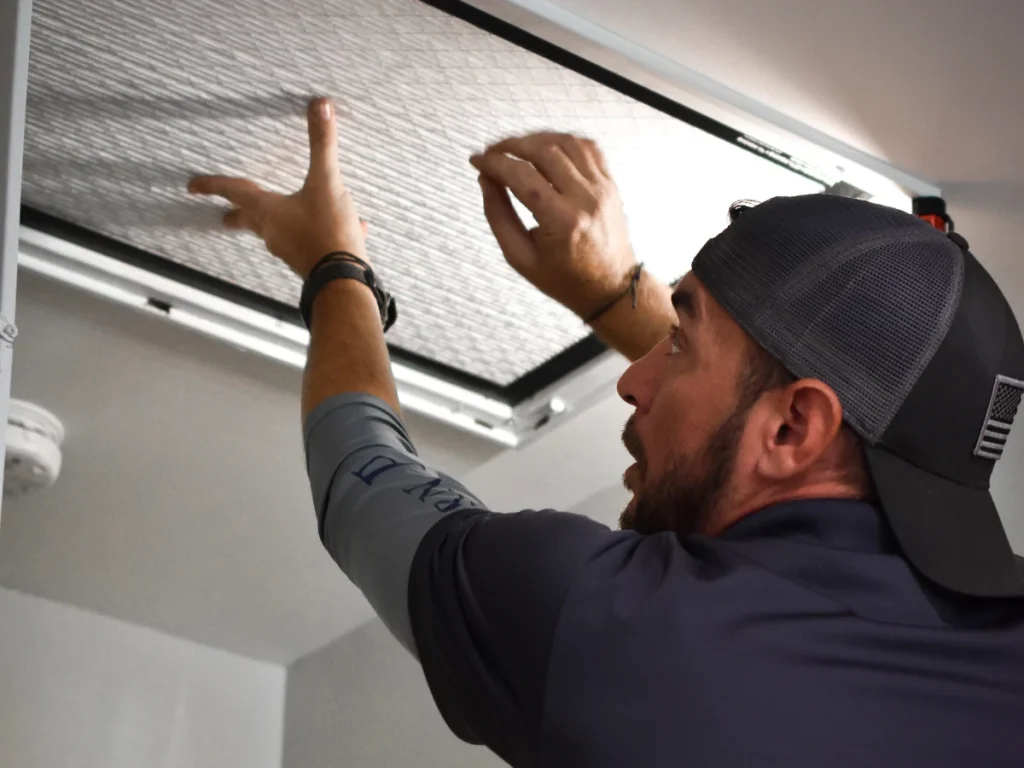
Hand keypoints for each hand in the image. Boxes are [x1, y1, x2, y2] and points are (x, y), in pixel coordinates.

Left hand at [188, 98, 366, 279]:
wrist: (344, 280)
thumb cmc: (329, 232)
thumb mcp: (327, 183)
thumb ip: (322, 144)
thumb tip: (320, 105)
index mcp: (269, 211)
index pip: (233, 192)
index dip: (212, 185)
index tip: (192, 186)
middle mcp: (274, 232)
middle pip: (248, 220)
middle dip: (235, 215)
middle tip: (222, 216)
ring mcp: (291, 250)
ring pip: (278, 232)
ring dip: (278, 222)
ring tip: (288, 215)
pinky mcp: (311, 261)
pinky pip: (310, 242)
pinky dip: (321, 232)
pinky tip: (352, 228)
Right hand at [470, 133, 636, 318]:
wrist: (609, 288)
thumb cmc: (565, 279)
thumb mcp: (520, 257)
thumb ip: (498, 216)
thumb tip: (486, 180)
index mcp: (562, 222)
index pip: (521, 176)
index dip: (494, 164)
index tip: (477, 161)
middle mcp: (585, 199)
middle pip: (543, 152)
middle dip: (511, 146)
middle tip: (492, 152)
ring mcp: (602, 188)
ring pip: (566, 143)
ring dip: (536, 139)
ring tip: (516, 148)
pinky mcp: (610, 184)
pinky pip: (588, 148)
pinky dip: (563, 141)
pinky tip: (546, 148)